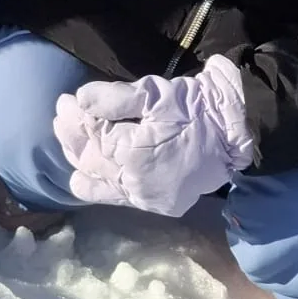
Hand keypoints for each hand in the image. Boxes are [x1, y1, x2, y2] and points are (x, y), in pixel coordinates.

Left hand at [54, 55, 256, 216]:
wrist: (236, 132)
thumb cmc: (196, 107)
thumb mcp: (156, 93)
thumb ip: (116, 98)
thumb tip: (81, 99)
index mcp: (135, 154)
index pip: (94, 137)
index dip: (76, 119)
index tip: (64, 102)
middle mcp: (137, 184)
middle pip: (93, 162)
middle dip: (74, 139)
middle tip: (61, 118)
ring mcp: (148, 199)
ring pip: (103, 185)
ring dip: (83, 165)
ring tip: (70, 146)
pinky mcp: (159, 205)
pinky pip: (121, 198)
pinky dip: (101, 187)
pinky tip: (86, 179)